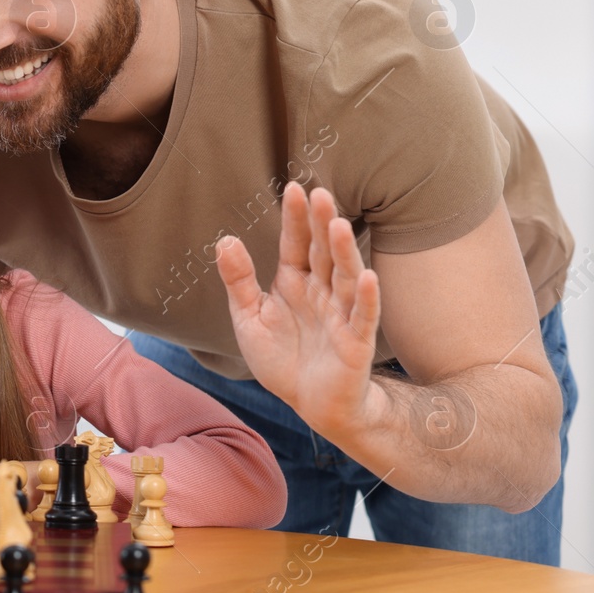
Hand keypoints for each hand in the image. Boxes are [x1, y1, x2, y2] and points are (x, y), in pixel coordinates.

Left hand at [216, 182, 382, 438]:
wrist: (311, 404)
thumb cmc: (283, 359)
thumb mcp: (249, 318)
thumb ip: (239, 280)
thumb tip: (225, 239)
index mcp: (295, 283)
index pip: (296, 244)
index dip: (295, 219)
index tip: (293, 188)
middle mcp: (322, 293)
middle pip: (324, 253)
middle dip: (321, 225)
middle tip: (319, 193)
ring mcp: (341, 315)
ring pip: (345, 278)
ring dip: (344, 252)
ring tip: (338, 224)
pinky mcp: (356, 343)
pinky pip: (363, 318)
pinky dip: (367, 298)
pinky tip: (369, 276)